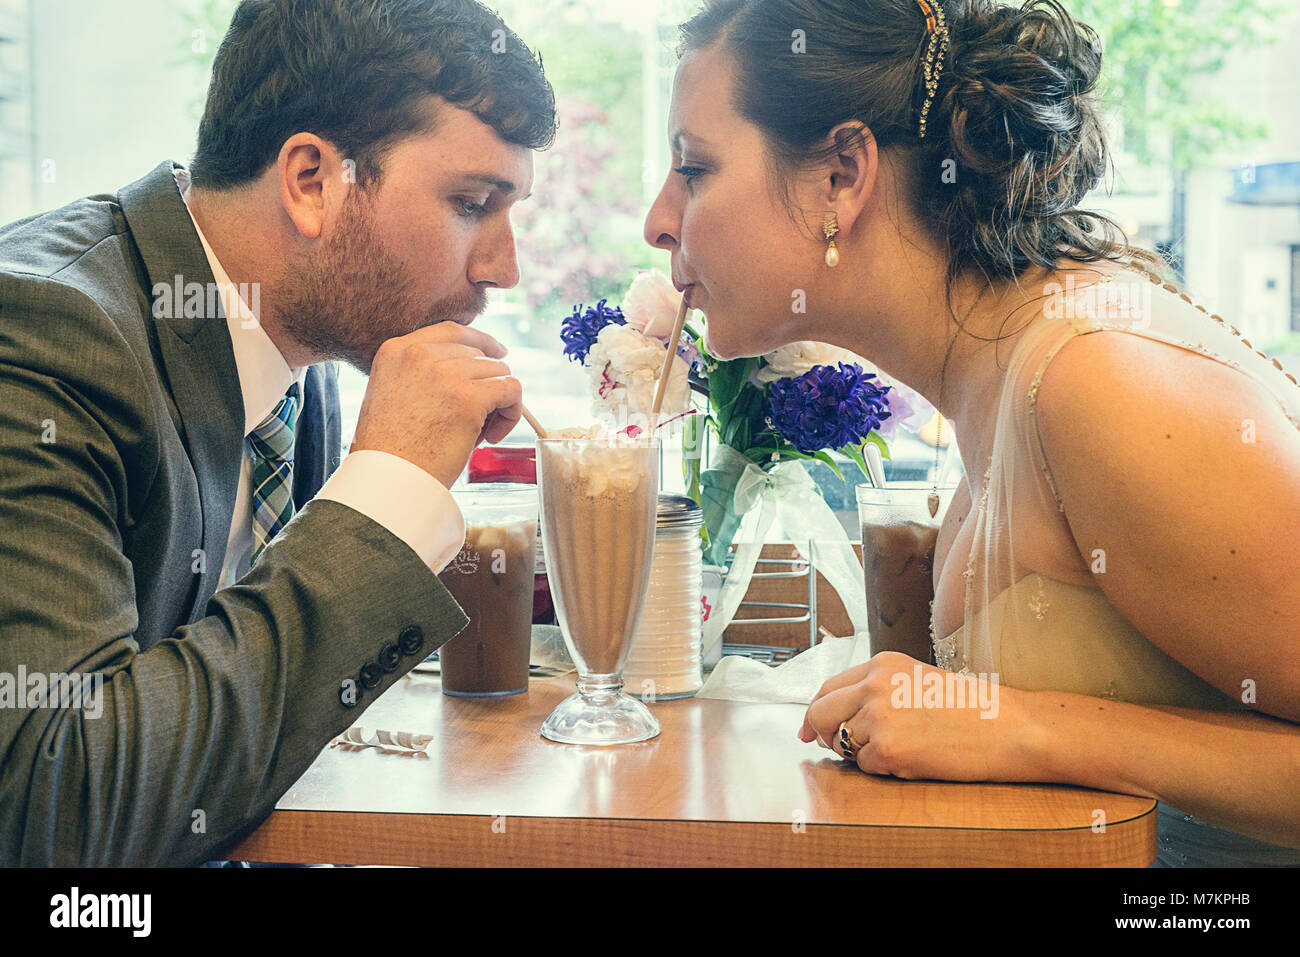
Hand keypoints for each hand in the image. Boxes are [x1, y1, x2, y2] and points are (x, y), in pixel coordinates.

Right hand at [350, 322, 522, 488]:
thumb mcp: (391, 394)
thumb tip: (471, 369)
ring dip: (498, 403)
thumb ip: (421, 374)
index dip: (480, 341)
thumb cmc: (389, 450)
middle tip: (477, 420)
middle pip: (479, 354)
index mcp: (397, 350)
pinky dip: (512, 413)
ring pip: (498, 372)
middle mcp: (420, 354)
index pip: (452, 330)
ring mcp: (446, 373)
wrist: (387, 479)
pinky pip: (511, 390)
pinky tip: (492, 436)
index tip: (496, 353)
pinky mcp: (469, 397)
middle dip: (485, 385)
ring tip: (479, 433)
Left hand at [796, 652, 1040, 781]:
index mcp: (881, 664)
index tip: (810, 729)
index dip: (815, 712)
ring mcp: (878, 717)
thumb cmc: (970, 708)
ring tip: (904, 746)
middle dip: (822, 734)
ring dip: (863, 753)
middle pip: (819, 714)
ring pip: (842, 744)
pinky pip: (864, 766)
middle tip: (837, 747)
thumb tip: (832, 715)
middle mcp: (874, 685)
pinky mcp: (887, 748)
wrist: (1008, 727)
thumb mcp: (916, 680)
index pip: (827, 688)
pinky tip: (914, 757)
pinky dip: (882, 769)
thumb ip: (875, 689)